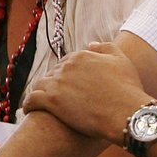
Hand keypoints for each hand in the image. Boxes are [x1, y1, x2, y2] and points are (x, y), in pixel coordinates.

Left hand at [23, 42, 148, 143]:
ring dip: (39, 93)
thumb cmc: (127, 89)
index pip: (66, 62)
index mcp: (81, 55)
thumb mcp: (121, 60)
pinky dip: (28, 104)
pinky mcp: (51, 101)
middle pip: (53, 73)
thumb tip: (90, 44)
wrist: (126, 112)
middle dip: (54, 83)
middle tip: (56, 97)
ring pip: (39, 85)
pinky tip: (28, 111)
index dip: (67, 74)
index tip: (69, 85)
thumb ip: (105, 47)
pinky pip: (31, 100)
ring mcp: (58, 83)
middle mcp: (67, 66)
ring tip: (39, 103)